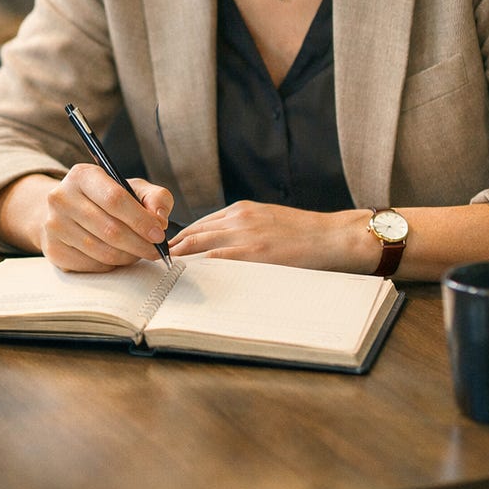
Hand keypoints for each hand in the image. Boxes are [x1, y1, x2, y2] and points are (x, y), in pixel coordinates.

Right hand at [39, 163, 173, 271]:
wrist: (66, 211)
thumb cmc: (105, 198)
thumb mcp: (131, 188)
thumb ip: (155, 197)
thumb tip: (159, 219)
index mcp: (82, 175)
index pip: (115, 199)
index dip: (141, 220)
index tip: (159, 234)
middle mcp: (61, 198)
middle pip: (110, 229)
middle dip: (139, 244)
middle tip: (155, 250)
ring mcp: (53, 225)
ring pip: (102, 251)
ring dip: (128, 256)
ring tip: (138, 252)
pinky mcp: (53, 249)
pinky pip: (92, 265)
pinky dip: (111, 265)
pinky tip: (117, 256)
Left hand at [169, 201, 365, 270]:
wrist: (331, 236)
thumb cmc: (303, 232)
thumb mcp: (268, 219)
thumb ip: (243, 228)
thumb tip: (219, 244)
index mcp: (241, 210)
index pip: (200, 224)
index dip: (181, 238)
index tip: (168, 250)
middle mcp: (237, 220)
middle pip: (193, 234)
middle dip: (173, 249)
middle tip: (156, 263)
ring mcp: (245, 236)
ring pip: (200, 246)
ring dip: (180, 260)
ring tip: (165, 273)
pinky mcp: (254, 254)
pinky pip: (218, 260)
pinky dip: (200, 268)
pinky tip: (189, 278)